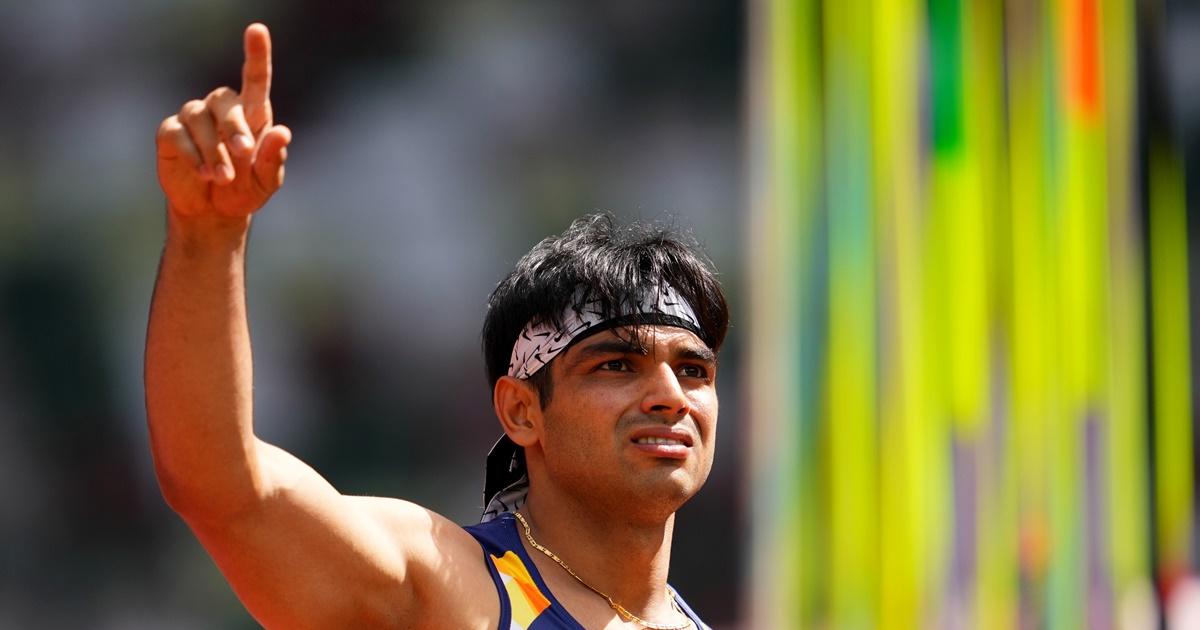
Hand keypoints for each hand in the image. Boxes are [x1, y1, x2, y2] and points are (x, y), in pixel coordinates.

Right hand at [156, 23, 291, 218]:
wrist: (214, 212)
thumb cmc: (245, 190)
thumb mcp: (266, 181)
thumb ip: (274, 159)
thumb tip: (283, 132)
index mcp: (252, 115)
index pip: (255, 79)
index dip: (256, 53)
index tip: (257, 30)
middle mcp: (221, 109)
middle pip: (224, 99)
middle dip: (234, 126)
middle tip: (244, 153)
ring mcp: (194, 118)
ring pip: (199, 118)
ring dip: (213, 150)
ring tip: (223, 177)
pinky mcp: (171, 133)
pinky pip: (177, 133)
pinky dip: (192, 154)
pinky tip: (204, 173)